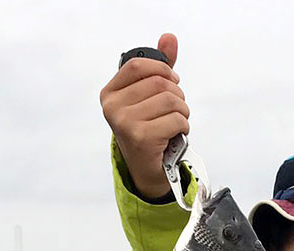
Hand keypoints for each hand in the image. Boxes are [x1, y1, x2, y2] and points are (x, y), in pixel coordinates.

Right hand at [100, 32, 188, 199]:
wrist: (147, 170)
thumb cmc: (147, 131)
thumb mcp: (148, 97)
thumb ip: (159, 67)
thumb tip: (169, 38)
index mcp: (110, 94)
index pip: (138, 65)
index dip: (161, 69)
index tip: (172, 80)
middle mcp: (113, 108)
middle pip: (158, 82)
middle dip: (177, 94)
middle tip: (176, 109)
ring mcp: (125, 123)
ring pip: (170, 100)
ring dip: (182, 111)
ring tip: (176, 122)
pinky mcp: (141, 138)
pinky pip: (175, 119)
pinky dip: (183, 126)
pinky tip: (176, 134)